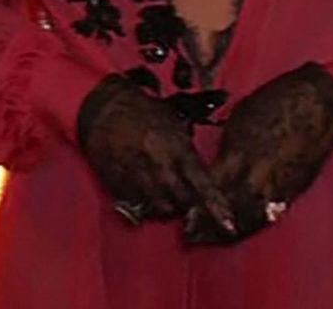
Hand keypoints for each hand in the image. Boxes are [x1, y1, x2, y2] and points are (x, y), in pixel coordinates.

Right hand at [76, 74, 228, 225]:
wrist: (103, 107)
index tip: (229, 225)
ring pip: (159, 209)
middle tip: (188, 203)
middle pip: (183, 204)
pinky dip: (143, 204)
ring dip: (165, 207)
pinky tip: (143, 192)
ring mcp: (138, 177)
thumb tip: (203, 181)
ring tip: (163, 195)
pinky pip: (137, 206)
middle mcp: (160, 167)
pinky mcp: (118, 184)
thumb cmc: (143, 114)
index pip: (203, 186)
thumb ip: (188, 155)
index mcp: (178, 150)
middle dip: (189, 208)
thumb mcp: (175, 126)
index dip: (218, 207)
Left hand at [186, 63, 332, 244]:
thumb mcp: (240, 119)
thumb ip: (228, 149)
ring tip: (212, 238)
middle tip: (191, 234)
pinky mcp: (295, 188)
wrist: (317, 102)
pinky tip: (243, 228)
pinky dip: (254, 223)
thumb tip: (216, 166)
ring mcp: (278, 183)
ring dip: (230, 230)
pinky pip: (271, 213)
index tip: (182, 210)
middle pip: (229, 208)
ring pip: (251, 217)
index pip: (212, 186)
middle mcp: (258, 173)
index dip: (195, 201)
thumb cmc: (276, 101)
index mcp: (240, 152)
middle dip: (209, 224)